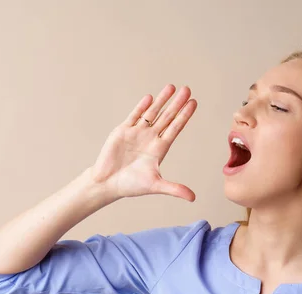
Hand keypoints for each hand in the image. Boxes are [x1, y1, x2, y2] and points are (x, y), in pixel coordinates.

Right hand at [90, 84, 197, 201]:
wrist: (107, 183)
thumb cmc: (130, 185)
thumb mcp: (155, 185)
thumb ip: (174, 189)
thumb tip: (193, 198)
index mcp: (159, 149)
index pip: (175, 128)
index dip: (185, 115)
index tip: (194, 103)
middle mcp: (150, 138)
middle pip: (167, 117)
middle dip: (177, 103)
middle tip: (187, 89)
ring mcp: (137, 133)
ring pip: (152, 113)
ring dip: (162, 100)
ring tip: (172, 87)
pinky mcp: (123, 131)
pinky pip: (134, 116)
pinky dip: (142, 107)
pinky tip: (150, 98)